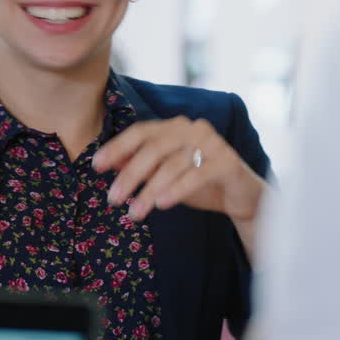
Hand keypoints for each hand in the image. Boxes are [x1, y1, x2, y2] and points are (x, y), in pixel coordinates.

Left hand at [91, 116, 265, 222]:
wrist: (243, 196)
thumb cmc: (198, 182)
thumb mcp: (163, 175)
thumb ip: (140, 166)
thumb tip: (108, 163)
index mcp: (174, 127)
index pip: (140, 132)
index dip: (117, 148)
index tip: (97, 166)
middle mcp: (192, 128)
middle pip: (153, 148)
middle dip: (129, 175)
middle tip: (113, 199)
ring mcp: (212, 142)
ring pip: (172, 164)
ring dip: (149, 190)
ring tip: (135, 213)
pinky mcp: (227, 161)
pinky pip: (196, 174)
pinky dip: (176, 190)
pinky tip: (161, 205)